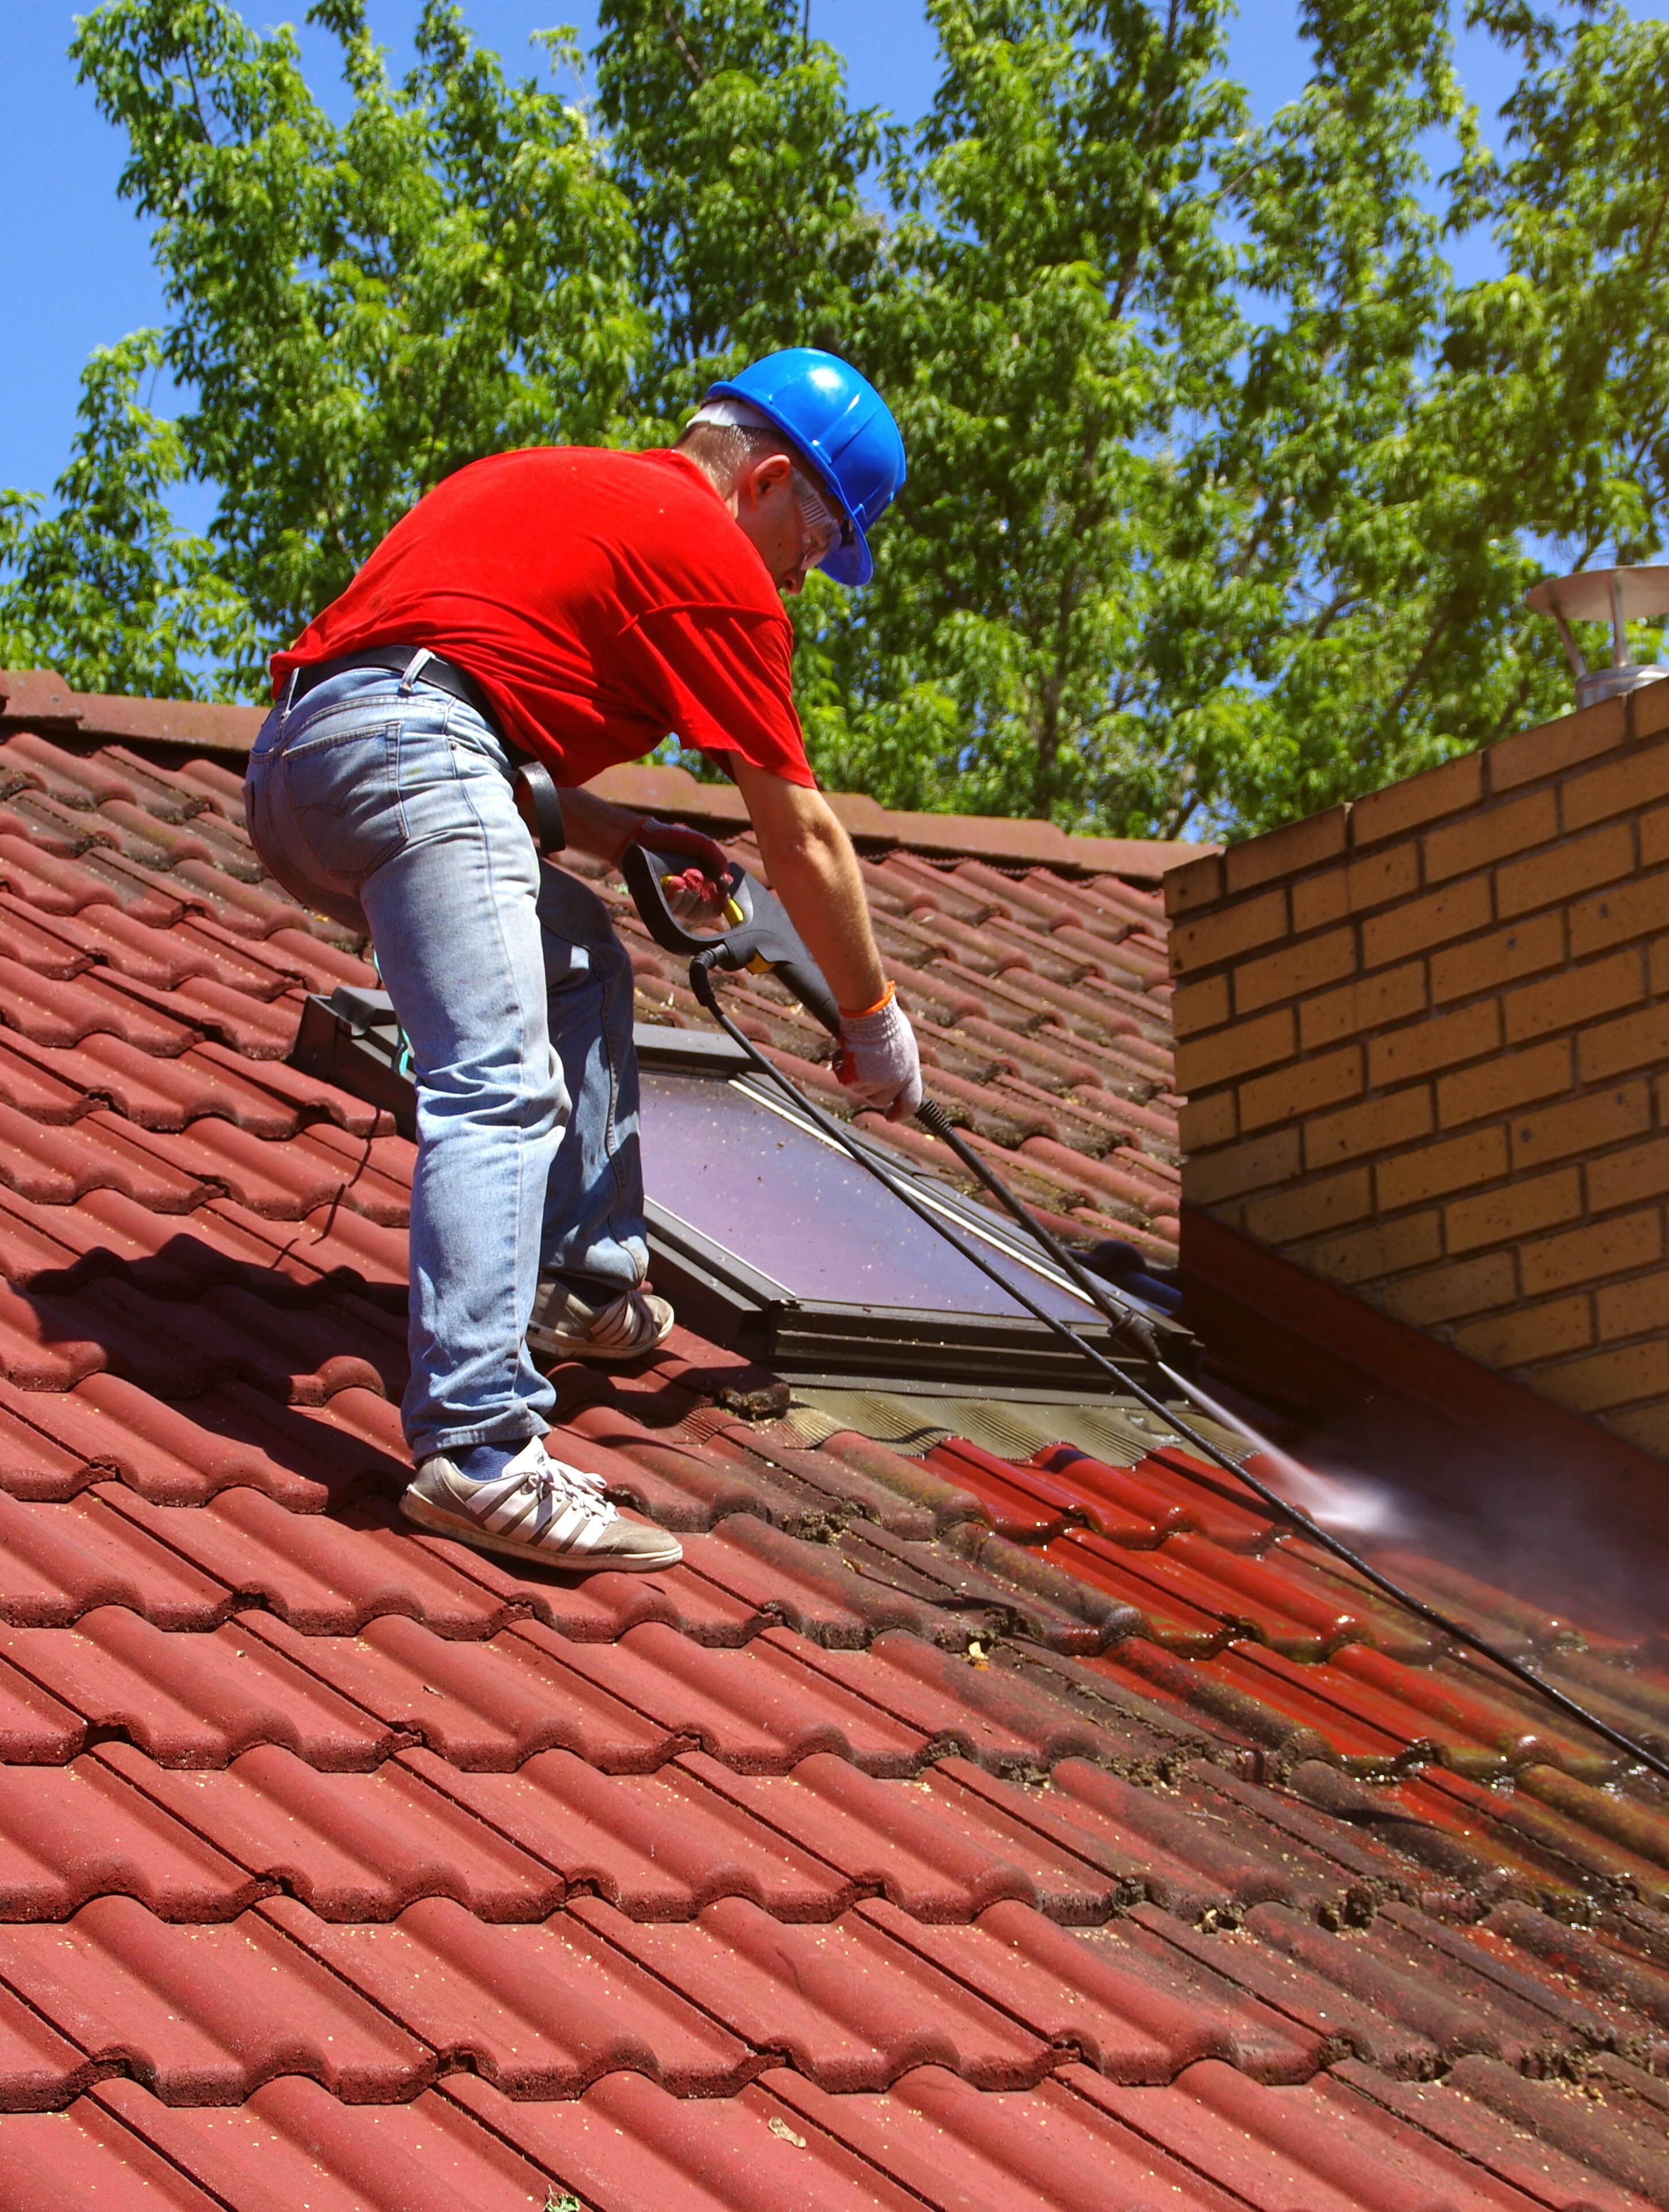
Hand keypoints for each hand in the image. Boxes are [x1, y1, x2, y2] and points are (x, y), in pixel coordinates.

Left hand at [619, 814, 732, 904]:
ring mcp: (670, 902)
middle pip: (703, 912)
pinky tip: (673, 881)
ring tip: (681, 875)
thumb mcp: (704, 846)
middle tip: (695, 876)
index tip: (720, 892)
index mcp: (700, 887)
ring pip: (688, 912)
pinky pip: (671, 909)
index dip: (719, 901)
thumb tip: (727, 883)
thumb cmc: (673, 839)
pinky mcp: (655, 903)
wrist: (643, 837)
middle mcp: (686, 898)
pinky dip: (676, 895)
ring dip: (690, 893)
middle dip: (704, 895)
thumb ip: (719, 861)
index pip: (714, 906)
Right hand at [835, 989, 921, 1120]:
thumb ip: (901, 1064)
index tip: (891, 1116)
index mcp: (911, 1072)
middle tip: (862, 1073)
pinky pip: (846, 1081)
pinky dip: (841, 1068)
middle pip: (880, 1101)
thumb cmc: (886, 1021)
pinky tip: (844, 1053)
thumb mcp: (904, 1045)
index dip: (901, 1113)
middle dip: (870, 1091)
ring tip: (856, 1052)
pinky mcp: (858, 1079)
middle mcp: (896, 1081)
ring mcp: (877, 1082)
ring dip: (855, 1075)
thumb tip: (898, 1074)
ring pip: (860, 1091)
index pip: (911, 1103)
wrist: (870, 1013)